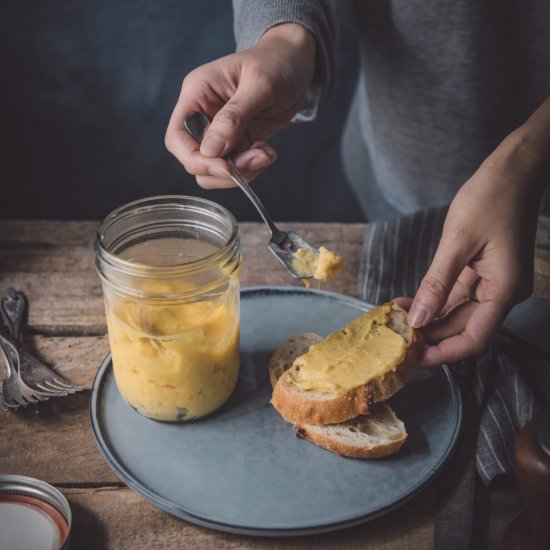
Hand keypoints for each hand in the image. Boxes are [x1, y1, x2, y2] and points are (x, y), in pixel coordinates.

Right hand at [165, 23, 315, 187]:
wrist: (295, 63)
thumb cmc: (276, 63)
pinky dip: (252, 169)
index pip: (178, 137)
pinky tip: (267, 152)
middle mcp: (203, 116)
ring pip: (214, 171)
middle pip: (194, 160)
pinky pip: (235, 170)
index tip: (225, 168)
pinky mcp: (238, 144)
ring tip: (265, 154)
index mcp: (197, 94)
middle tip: (256, 158)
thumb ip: (234, 115)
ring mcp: (220, 133)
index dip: (196, 159)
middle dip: (224, 169)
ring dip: (241, 171)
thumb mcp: (260, 84)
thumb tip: (211, 149)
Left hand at [396, 99, 549, 367]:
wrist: (512, 170)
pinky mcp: (484, 272)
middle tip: (396, 342)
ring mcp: (494, 282)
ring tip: (396, 322)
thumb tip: (419, 319)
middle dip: (431, 336)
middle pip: (464, 328)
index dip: (443, 352)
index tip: (414, 360)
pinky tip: (409, 302)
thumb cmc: (490, 199)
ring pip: (458, 313)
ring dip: (429, 318)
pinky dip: (435, 300)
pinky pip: (457, 295)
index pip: (474, 338)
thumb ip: (437, 284)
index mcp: (504, 290)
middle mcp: (503, 292)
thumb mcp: (457, 242)